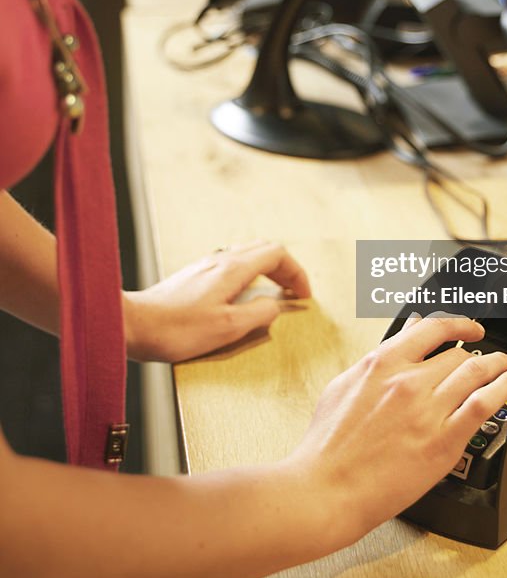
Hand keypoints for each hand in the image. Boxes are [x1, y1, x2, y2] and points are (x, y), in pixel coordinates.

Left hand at [123, 241, 310, 362]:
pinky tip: (242, 295)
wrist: (132, 324)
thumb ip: (259, 314)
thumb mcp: (227, 328)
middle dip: (285, 268)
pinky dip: (248, 274)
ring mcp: (205, 265)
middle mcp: (220, 260)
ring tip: (273, 292)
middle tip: (294, 291)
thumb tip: (275, 306)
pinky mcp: (194, 276)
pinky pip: (231, 264)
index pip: (277, 254)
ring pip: (247, 254)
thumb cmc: (176, 329)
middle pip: (264, 249)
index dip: (296, 272)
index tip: (303, 295)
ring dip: (267, 270)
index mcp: (233, 269)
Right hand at [289, 313, 506, 544]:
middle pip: (458, 355)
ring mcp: (428, 409)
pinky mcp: (443, 440)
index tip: (471, 329)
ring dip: (500, 365)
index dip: (459, 325)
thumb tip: (405, 333)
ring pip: (476, 373)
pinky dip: (506, 387)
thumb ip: (378, 358)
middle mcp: (408, 380)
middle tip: (492, 358)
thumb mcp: (345, 385)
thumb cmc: (328, 445)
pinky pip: (484, 404)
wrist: (326, 488)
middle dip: (479, 355)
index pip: (432, 329)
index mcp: (383, 362)